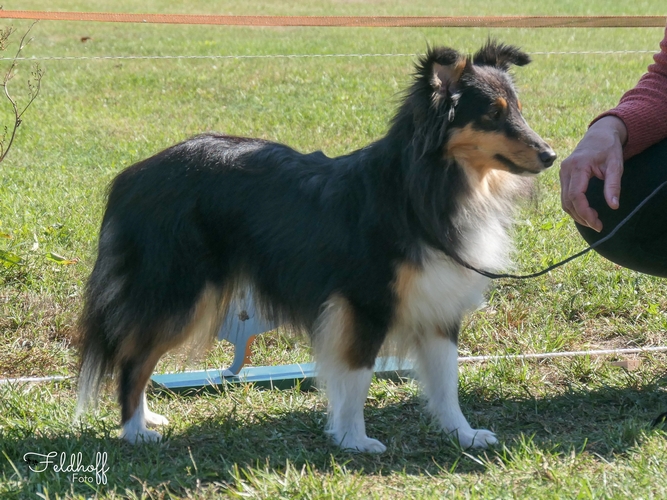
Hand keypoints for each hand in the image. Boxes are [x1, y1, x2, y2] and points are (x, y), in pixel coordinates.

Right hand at [559, 116, 626, 231]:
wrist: (599, 134)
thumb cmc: (609, 148)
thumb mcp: (616, 165)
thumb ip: (613, 185)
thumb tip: (613, 206)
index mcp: (577, 166)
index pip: (576, 196)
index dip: (585, 213)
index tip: (598, 224)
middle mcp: (566, 170)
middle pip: (568, 201)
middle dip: (581, 217)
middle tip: (598, 225)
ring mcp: (562, 173)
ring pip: (564, 201)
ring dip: (577, 214)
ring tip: (593, 220)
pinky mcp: (564, 176)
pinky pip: (565, 196)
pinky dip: (574, 207)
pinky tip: (586, 211)